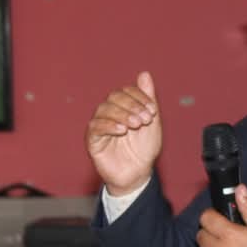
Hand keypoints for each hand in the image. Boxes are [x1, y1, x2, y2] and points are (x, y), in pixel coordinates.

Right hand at [85, 71, 161, 195]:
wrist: (138, 173)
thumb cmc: (144, 148)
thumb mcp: (151, 122)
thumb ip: (148, 98)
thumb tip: (144, 73)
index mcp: (122, 106)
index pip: (126, 91)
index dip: (139, 97)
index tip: (153, 111)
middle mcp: (109, 113)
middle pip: (113, 97)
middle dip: (132, 105)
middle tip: (146, 119)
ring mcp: (99, 126)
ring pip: (103, 109)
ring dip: (122, 114)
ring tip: (136, 125)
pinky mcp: (92, 140)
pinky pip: (95, 127)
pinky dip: (109, 125)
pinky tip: (122, 130)